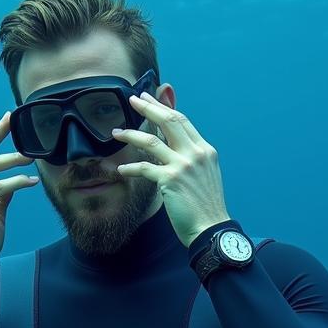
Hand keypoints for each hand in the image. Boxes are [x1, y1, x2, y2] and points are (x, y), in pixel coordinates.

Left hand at [112, 91, 230, 248]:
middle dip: (148, 107)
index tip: (150, 98)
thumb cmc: (206, 207)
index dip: (164, 107)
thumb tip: (174, 150)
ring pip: (151, 141)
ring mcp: (183, 165)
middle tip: (132, 99)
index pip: (182, 121)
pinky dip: (130, 168)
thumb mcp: (205, 176)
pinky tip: (120, 170)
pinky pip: (144, 168)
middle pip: (168, 121)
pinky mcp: (170, 180)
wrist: (211, 228)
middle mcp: (195, 153)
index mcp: (204, 150)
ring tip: (116, 132)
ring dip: (131, 134)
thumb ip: (192, 159)